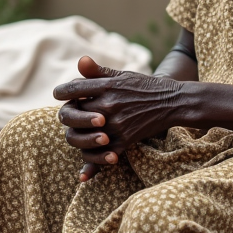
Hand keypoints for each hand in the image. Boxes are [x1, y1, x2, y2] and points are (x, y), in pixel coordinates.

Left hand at [54, 56, 182, 180]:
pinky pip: (100, 154)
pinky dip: (92, 163)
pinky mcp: (124, 140)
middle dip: (68, 116)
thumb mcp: (122, 74)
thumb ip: (98, 71)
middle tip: (71, 115)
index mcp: (105, 86)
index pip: (70, 89)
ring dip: (78, 137)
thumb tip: (80, 60)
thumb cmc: (144, 86)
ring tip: (81, 134)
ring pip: (81, 136)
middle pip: (71, 114)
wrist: (172, 102)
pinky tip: (84, 173)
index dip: (61, 93)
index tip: (61, 95)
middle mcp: (108, 104)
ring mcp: (115, 124)